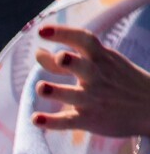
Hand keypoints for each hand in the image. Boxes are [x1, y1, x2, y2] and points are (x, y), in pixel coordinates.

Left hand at [33, 24, 149, 137]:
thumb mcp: (100, 64)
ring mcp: (93, 99)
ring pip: (73, 95)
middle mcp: (97, 77)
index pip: (84, 40)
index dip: (63, 34)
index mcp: (101, 58)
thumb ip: (67, 60)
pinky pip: (69, 122)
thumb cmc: (119, 81)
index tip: (42, 31)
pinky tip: (36, 119)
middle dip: (71, 62)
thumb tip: (37, 52)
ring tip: (41, 87)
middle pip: (83, 66)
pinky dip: (52, 122)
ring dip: (56, 91)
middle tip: (61, 57)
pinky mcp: (89, 120)